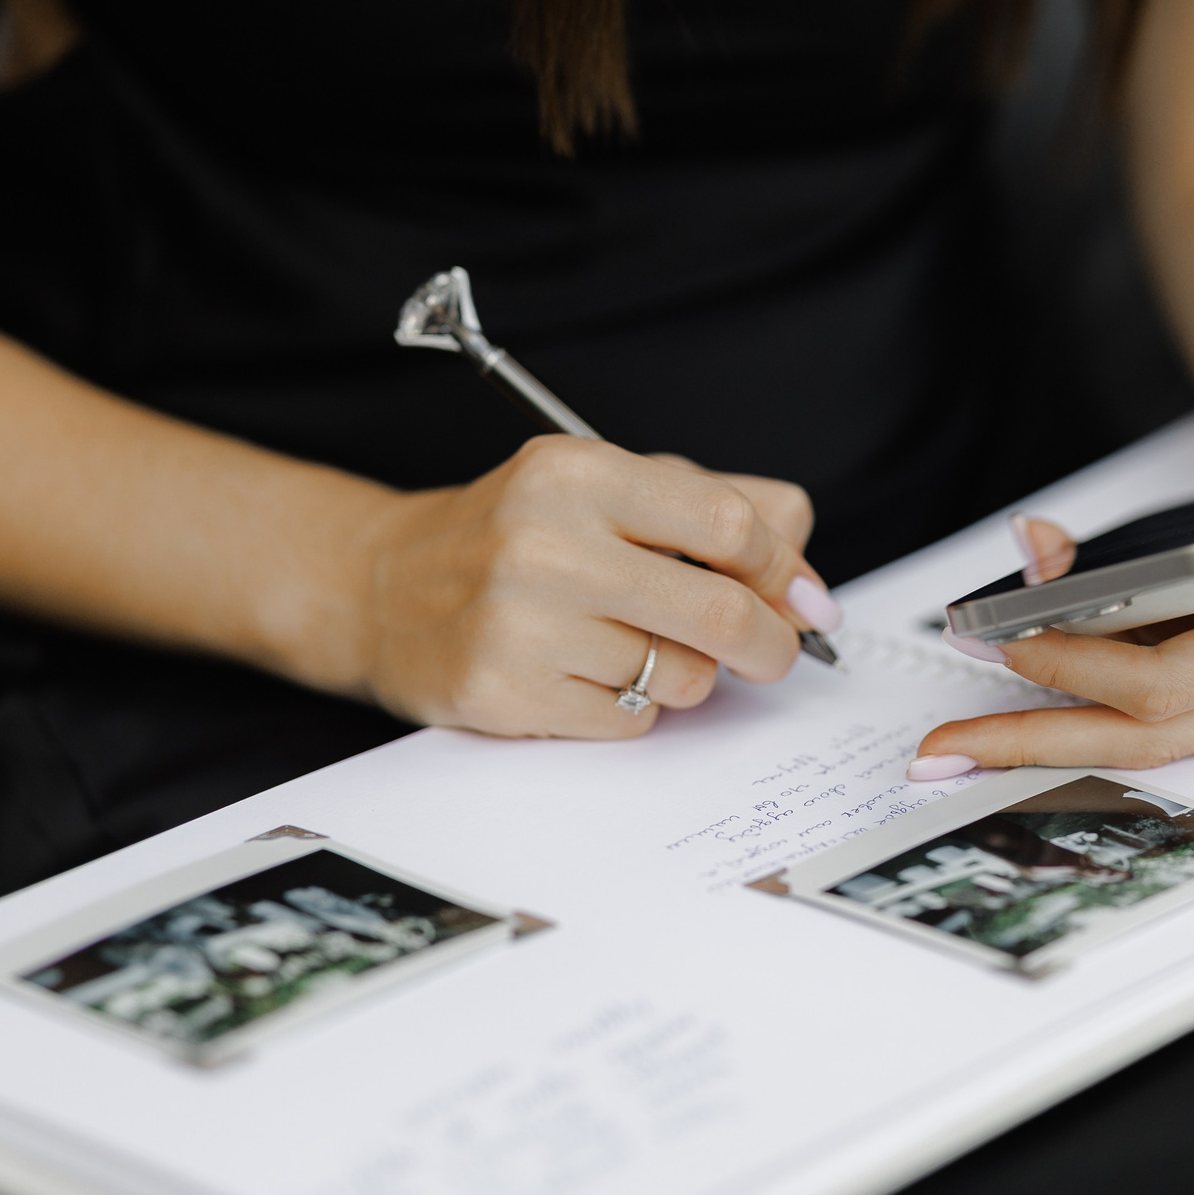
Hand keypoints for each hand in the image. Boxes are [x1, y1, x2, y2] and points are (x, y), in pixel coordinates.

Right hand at [347, 436, 836, 736]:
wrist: (385, 587)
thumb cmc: (518, 534)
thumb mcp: (611, 485)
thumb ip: (719, 509)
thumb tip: (808, 583)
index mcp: (580, 471)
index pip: (727, 525)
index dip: (784, 571)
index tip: (805, 600)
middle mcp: (547, 542)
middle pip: (719, 612)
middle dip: (769, 644)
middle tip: (774, 653)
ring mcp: (521, 623)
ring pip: (681, 678)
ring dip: (684, 675)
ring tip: (635, 647)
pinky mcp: (504, 693)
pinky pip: (630, 723)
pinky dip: (632, 709)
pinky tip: (588, 675)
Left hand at [912, 364, 1193, 772]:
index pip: (1174, 683)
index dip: (1082, 668)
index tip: (1006, 640)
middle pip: (1151, 738)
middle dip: (1040, 745)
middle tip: (934, 754)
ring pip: (1166, 725)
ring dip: (1068, 713)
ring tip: (969, 690)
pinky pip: (1190, 695)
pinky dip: (1116, 673)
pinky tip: (1055, 631)